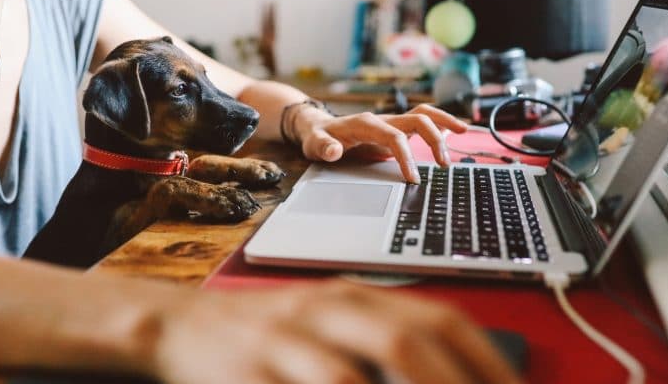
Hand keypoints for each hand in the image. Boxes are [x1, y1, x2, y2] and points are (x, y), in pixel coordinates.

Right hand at [152, 281, 520, 383]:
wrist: (183, 323)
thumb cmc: (272, 333)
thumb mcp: (331, 325)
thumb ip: (382, 343)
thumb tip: (450, 373)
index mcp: (357, 294)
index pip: (437, 318)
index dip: (484, 359)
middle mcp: (327, 307)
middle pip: (403, 338)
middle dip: (454, 383)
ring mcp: (285, 338)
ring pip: (349, 374)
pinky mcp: (249, 369)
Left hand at [292, 104, 467, 183]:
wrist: (318, 127)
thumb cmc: (318, 137)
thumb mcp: (314, 144)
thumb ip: (324, 147)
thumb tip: (333, 151)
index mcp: (366, 123)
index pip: (394, 136)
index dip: (406, 156)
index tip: (414, 179)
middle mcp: (383, 119)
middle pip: (417, 118)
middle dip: (434, 139)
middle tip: (444, 164)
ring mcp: (391, 122)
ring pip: (424, 113)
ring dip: (445, 122)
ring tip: (465, 133)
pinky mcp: (396, 128)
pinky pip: (422, 120)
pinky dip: (441, 123)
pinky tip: (456, 131)